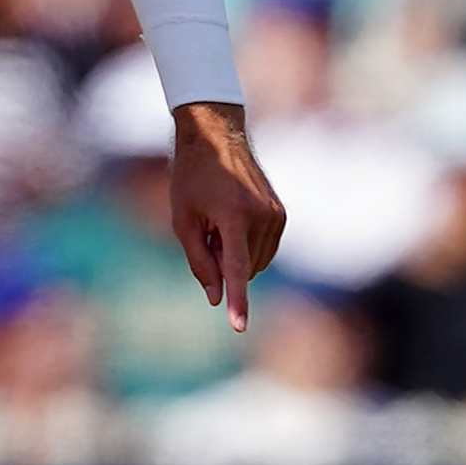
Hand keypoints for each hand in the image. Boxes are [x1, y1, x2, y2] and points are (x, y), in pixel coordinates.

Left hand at [169, 101, 284, 334]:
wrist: (218, 138)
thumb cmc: (192, 179)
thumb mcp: (183, 220)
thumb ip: (199, 262)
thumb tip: (216, 297)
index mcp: (234, 214)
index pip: (236, 268)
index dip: (237, 300)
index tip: (239, 326)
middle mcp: (262, 215)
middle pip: (243, 268)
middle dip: (223, 262)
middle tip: (207, 231)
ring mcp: (276, 214)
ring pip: (255, 263)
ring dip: (236, 255)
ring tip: (220, 221)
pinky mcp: (282, 214)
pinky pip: (264, 251)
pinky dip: (247, 248)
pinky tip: (233, 222)